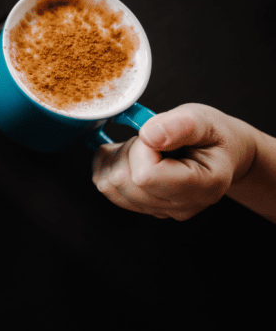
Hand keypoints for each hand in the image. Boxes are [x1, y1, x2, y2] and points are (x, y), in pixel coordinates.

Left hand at [92, 104, 256, 219]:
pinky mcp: (144, 206)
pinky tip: (129, 154)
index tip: (156, 134)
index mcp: (202, 186)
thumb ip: (180, 125)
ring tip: (144, 147)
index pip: (145, 176)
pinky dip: (110, 165)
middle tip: (150, 138)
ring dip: (116, 158)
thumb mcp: (203, 120)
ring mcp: (161, 210)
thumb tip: (150, 135)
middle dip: (126, 151)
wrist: (222, 153)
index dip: (141, 148)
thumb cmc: (214, 136)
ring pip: (109, 186)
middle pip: (123, 182)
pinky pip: (107, 188)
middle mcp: (181, 206)